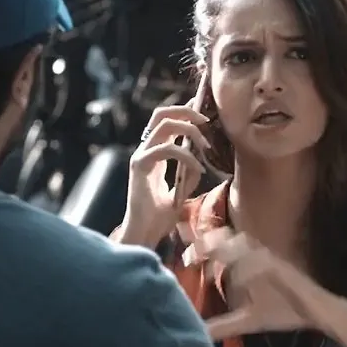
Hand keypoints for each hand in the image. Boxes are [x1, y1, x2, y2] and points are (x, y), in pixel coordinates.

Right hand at [119, 82, 211, 246]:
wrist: (144, 234)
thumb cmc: (159, 218)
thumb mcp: (181, 192)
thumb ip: (189, 174)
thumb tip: (200, 160)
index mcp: (153, 155)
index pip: (165, 122)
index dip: (184, 112)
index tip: (204, 115)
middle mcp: (145, 151)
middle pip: (161, 114)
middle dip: (186, 112)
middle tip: (206, 122)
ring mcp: (140, 157)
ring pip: (164, 125)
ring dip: (189, 130)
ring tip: (205, 145)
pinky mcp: (139, 166)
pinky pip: (166, 149)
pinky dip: (186, 156)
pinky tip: (198, 168)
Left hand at [191, 229, 346, 339]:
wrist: (319, 313)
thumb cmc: (285, 310)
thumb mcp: (248, 320)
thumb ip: (224, 325)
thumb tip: (199, 334)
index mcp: (248, 264)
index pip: (220, 247)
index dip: (200, 245)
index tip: (182, 256)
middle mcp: (258, 257)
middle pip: (227, 240)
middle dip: (206, 243)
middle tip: (187, 255)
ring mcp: (271, 261)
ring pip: (244, 248)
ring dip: (225, 251)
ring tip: (207, 260)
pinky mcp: (284, 270)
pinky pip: (264, 265)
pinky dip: (250, 269)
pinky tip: (238, 277)